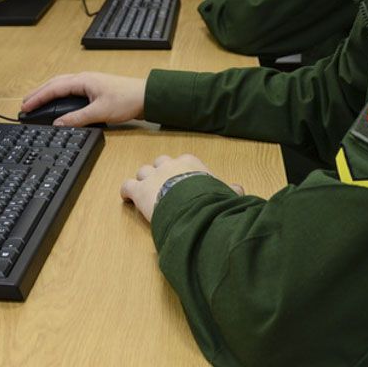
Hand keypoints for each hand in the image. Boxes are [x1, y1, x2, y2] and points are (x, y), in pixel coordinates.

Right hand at [21, 72, 145, 126]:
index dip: (37, 98)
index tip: (25, 106)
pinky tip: (56, 101)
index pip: (53, 88)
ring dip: (47, 92)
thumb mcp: (100, 112)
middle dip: (38, 93)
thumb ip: (77, 119)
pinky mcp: (93, 88)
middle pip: (54, 83)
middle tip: (24, 104)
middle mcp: (83, 78)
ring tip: (35, 101)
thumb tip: (58, 124)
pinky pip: (69, 88)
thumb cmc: (126, 100)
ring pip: (61, 85)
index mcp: (83, 80)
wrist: (146, 96)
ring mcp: (88, 82)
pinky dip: (58, 93)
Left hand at [120, 154, 241, 222]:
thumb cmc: (210, 198)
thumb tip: (239, 190)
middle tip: (162, 185)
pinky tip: (128, 198)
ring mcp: (153, 176)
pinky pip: (128, 186)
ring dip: (144, 180)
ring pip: (143, 172)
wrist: (193, 206)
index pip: (184, 161)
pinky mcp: (139, 190)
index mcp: (190, 163)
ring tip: (146, 191)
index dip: (181, 171)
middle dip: (160, 172)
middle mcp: (170, 165)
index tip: (183, 180)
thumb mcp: (225, 192)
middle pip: (161, 162)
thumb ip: (230, 189)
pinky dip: (127, 192)